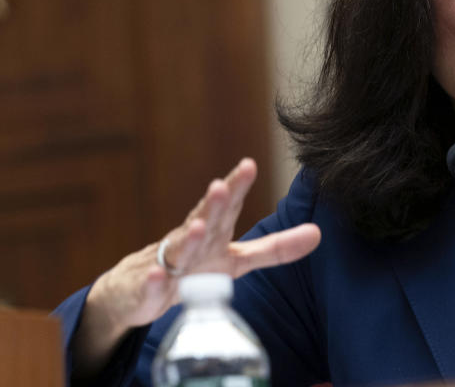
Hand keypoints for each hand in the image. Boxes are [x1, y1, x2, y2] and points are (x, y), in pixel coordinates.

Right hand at [73, 159, 319, 376]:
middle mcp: (190, 242)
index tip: (249, 164)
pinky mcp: (146, 290)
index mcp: (213, 233)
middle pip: (203, 220)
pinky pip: (150, 286)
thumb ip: (275, 248)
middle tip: (221, 185)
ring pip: (177, 249)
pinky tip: (159, 274)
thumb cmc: (194, 267)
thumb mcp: (237, 259)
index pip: (228, 206)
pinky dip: (154, 281)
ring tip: (198, 226)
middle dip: (213, 204)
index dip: (237, 186)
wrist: (135, 291)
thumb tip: (318, 232)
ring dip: (187, 238)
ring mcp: (167, 264)